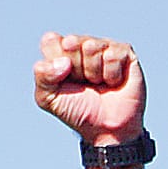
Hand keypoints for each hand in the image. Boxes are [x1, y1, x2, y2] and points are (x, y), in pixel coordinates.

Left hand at [33, 31, 144, 145]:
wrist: (105, 128)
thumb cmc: (75, 111)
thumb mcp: (47, 99)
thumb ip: (42, 77)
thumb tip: (64, 62)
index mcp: (60, 52)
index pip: (50, 40)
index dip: (54, 61)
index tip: (62, 78)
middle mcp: (82, 44)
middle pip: (71, 41)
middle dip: (74, 69)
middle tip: (81, 83)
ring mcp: (104, 46)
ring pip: (92, 47)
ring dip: (93, 73)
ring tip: (97, 84)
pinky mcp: (125, 52)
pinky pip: (112, 55)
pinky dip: (111, 75)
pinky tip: (113, 82)